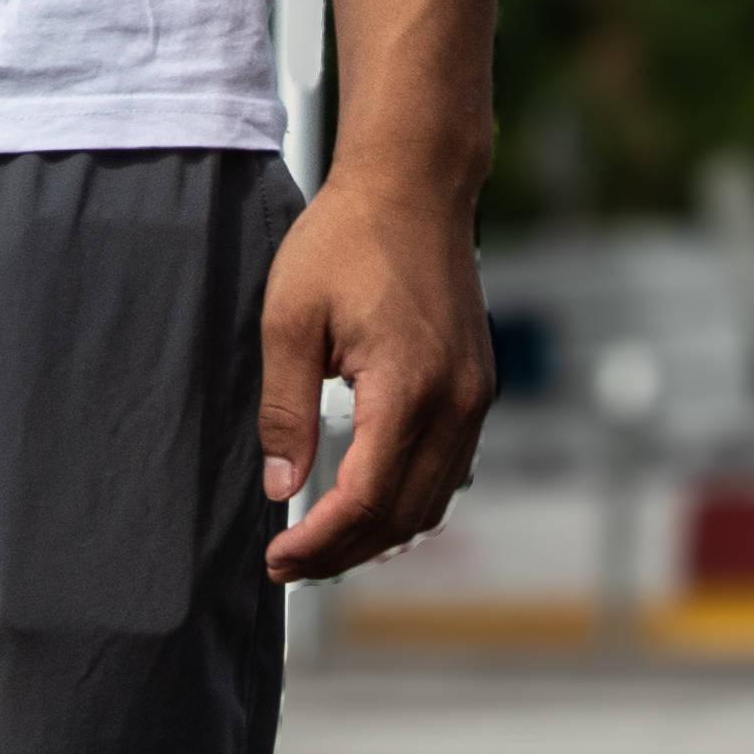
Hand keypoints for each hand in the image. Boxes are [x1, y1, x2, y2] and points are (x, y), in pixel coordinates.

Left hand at [256, 166, 494, 581]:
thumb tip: (281, 488)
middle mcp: (455, 403)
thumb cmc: (344, 242)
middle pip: (404, 515)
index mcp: (408, 388)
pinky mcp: (476, 388)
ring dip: (378, 534)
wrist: (413, 188)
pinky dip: (406, 500)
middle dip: (345, 551)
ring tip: (320, 545)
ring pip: (433, 500)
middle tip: (289, 565)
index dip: (319, 541)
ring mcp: (475, 398)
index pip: (365, 498)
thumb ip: (285, 408)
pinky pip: (448, 469)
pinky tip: (363, 502)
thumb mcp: (289, 319)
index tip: (276, 558)